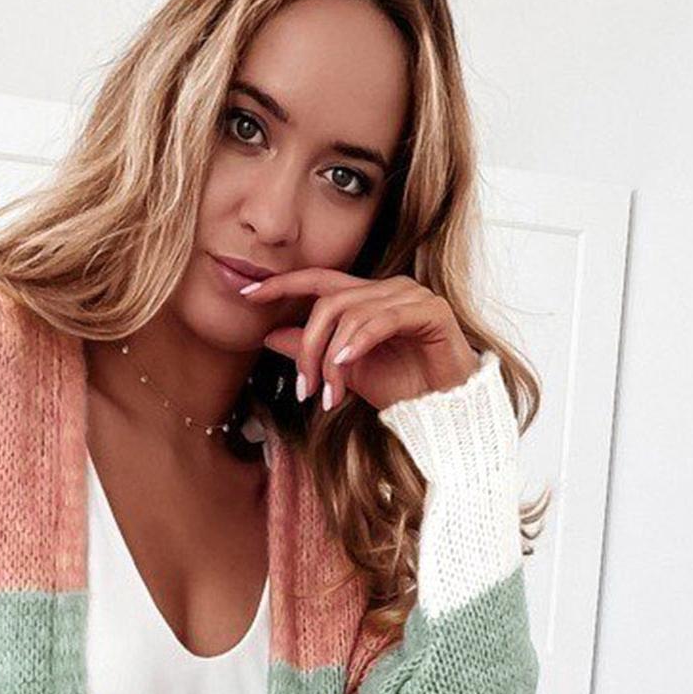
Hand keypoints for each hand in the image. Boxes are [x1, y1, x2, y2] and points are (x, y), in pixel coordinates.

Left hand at [238, 267, 480, 412]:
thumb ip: (311, 350)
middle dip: (308, 347)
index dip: (282, 284)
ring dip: (332, 359)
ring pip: (351, 314)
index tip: (247, 294)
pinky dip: (358, 343)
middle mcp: (388, 289)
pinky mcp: (431, 311)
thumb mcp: (345, 372)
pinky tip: (345, 366)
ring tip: (329, 395)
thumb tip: (270, 335)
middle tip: (303, 389)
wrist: (445, 411)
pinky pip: (382, 319)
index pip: (318, 281)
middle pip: (329, 303)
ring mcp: (411, 296)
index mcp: (367, 297)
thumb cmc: (403, 389)